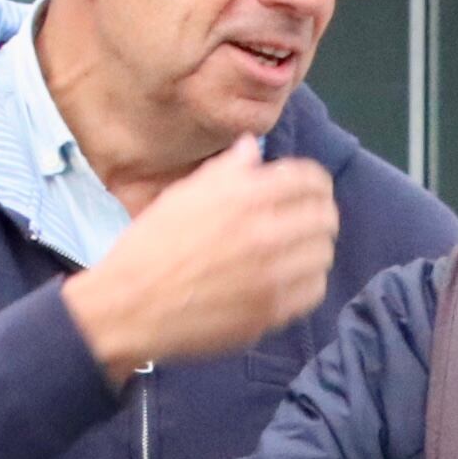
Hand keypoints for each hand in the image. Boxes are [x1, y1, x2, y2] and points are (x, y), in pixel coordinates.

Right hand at [59, 140, 338, 376]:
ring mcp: (273, 275)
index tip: (307, 189)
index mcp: (242, 197)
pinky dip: (307, 280)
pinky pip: (314, 290)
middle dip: (317, 213)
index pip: (309, 179)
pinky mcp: (274, 310)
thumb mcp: (182, 197)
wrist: (131, 306)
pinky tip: (287, 278)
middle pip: (325, 216)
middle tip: (303, 220)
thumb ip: (225, 171)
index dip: (313, 182)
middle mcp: (265, 232)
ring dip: (312, 247)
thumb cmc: (151, 247)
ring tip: (294, 250)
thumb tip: (253, 148)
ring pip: (323, 253)